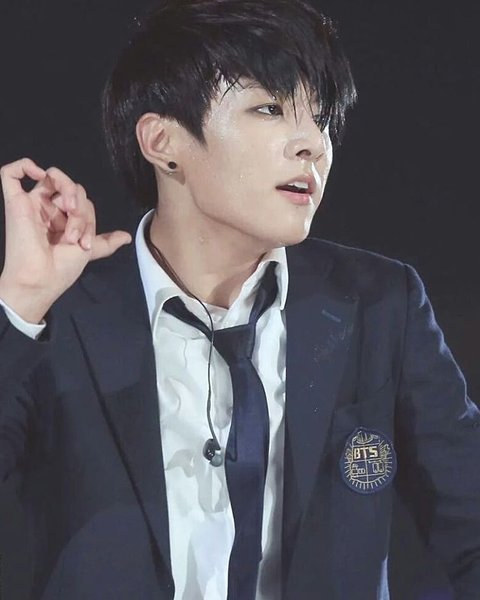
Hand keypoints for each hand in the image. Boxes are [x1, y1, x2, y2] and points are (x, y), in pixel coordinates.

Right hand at [0, 157, 131, 321]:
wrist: (41, 280)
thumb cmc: (62, 269)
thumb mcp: (89, 251)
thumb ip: (105, 242)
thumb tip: (127, 237)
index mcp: (62, 220)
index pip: (83, 202)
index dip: (88, 218)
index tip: (84, 243)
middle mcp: (47, 210)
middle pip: (72, 190)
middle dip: (81, 209)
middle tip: (75, 234)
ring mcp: (30, 205)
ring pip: (54, 179)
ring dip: (69, 192)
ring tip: (70, 212)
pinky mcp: (15, 202)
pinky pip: (11, 174)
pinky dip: (24, 165)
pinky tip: (38, 172)